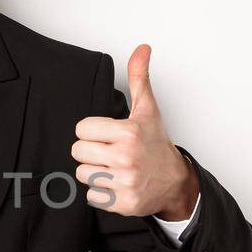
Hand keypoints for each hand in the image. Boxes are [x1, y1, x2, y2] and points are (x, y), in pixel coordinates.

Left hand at [72, 44, 197, 217]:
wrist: (174, 181)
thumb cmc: (156, 144)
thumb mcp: (147, 110)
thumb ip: (139, 78)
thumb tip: (142, 48)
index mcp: (127, 132)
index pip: (81, 129)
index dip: (92, 132)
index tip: (107, 135)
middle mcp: (125, 158)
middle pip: (77, 152)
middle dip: (90, 152)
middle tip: (109, 153)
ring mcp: (124, 182)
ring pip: (82, 174)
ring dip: (94, 173)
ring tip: (113, 168)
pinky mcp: (122, 203)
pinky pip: (91, 196)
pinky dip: (101, 193)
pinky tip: (116, 184)